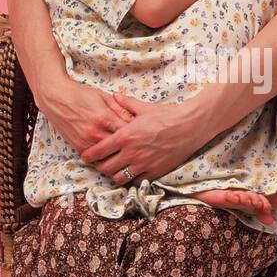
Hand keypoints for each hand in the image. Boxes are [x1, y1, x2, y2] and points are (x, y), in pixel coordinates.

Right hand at [37, 72, 135, 155]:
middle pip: (120, 147)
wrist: (56, 98)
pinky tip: (112, 158)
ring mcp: (86, 142)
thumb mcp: (103, 97)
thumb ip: (120, 109)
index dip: (137, 133)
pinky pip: (95, 159)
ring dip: (118, 157)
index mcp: (104, 118)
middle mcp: (95, 132)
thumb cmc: (80, 94)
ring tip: (128, 156)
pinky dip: (105, 159)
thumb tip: (135, 118)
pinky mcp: (78, 147)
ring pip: (108, 157)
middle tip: (139, 148)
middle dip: (130, 148)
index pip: (127, 131)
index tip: (143, 134)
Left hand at [79, 91, 206, 183]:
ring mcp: (144, 165)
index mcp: (125, 136)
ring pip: (119, 178)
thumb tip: (114, 95)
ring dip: (114, 175)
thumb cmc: (167, 115)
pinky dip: (132, 179)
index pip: (99, 151)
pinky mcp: (155, 172)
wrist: (190, 126)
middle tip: (100, 163)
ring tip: (115, 169)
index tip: (86, 156)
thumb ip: (126, 104)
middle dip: (100, 166)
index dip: (89, 155)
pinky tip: (132, 172)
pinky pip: (137, 181)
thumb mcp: (144, 107)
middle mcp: (132, 153)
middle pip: (106, 168)